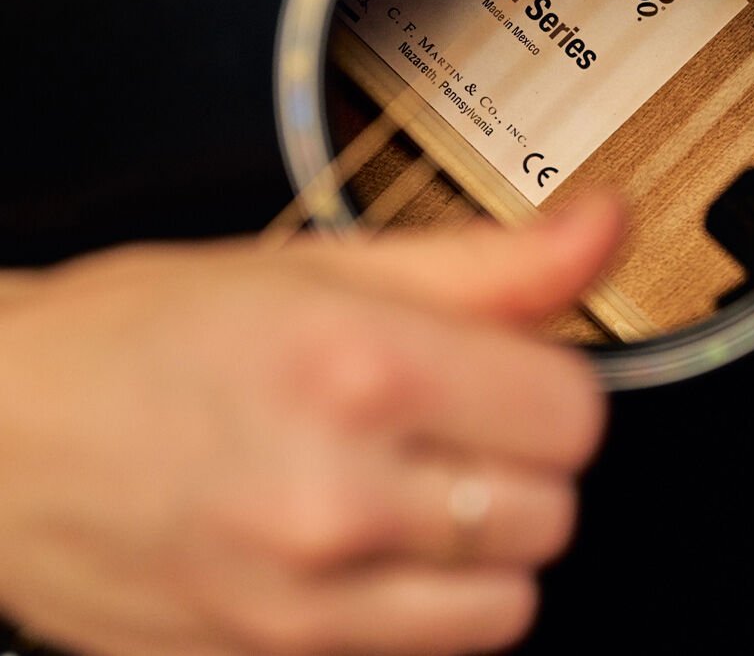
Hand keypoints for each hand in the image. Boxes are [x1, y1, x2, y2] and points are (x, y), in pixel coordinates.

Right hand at [0, 194, 622, 655]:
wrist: (2, 432)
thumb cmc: (150, 333)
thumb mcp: (326, 264)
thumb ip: (490, 261)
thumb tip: (606, 228)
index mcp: (362, 367)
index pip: (574, 413)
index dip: (554, 383)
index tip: (515, 369)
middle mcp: (338, 496)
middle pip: (552, 508)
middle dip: (522, 458)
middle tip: (454, 420)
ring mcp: (302, 605)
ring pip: (508, 601)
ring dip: (486, 541)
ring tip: (416, 485)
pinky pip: (432, 654)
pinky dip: (430, 603)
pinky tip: (375, 544)